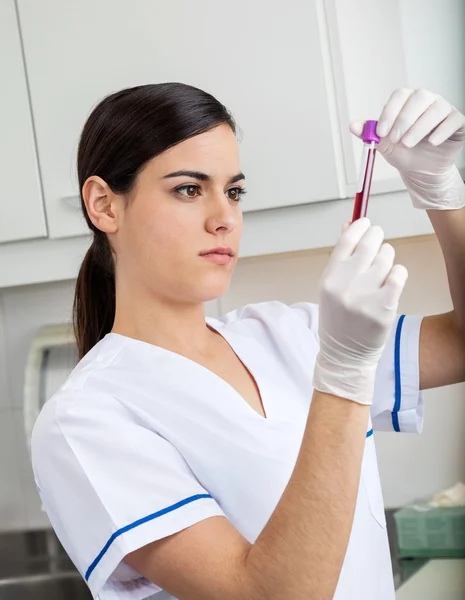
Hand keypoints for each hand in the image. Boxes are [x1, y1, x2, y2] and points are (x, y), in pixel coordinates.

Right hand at [313, 219, 407, 404]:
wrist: (344, 354)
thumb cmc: (338, 318)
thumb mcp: (331, 286)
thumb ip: (340, 257)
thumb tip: (349, 225)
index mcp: (329, 277)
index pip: (347, 239)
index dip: (360, 226)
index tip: (366, 224)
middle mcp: (345, 284)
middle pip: (370, 243)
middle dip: (377, 237)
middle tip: (379, 242)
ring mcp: (365, 295)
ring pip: (387, 257)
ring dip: (387, 259)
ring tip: (381, 273)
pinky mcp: (384, 307)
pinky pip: (399, 274)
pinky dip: (398, 274)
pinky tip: (391, 282)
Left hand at [350, 89, 464, 209]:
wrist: (421, 171)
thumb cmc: (404, 153)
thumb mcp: (384, 145)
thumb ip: (370, 134)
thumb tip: (353, 125)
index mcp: (407, 101)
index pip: (399, 96)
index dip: (390, 112)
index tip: (381, 132)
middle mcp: (427, 100)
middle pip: (419, 98)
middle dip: (404, 119)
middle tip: (395, 139)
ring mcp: (444, 109)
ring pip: (436, 109)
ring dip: (419, 128)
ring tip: (408, 144)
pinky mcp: (457, 122)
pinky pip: (453, 120)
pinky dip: (441, 131)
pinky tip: (431, 143)